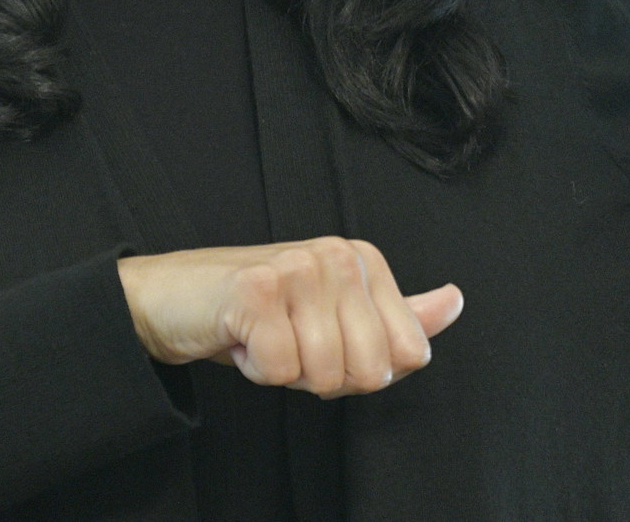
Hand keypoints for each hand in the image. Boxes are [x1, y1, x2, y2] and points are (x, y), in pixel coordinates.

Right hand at [117, 237, 463, 397]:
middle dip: (325, 376)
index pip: (406, 354)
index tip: (324, 340)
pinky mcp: (256, 290)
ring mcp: (297, 267)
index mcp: (363, 259)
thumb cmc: (260, 310)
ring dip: (288, 372)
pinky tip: (242, 338)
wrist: (175, 298)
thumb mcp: (337, 310)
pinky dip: (257, 370)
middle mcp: (336, 254)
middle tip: (290, 342)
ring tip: (265, 338)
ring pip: (326, 373)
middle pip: (370, 370)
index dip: (363, 370)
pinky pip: (281, 371)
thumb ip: (397, 314)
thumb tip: (454, 302)